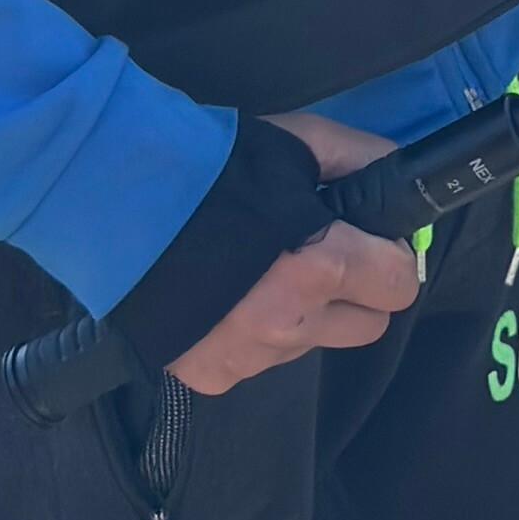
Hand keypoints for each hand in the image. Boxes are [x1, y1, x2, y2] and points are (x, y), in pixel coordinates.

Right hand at [167, 113, 418, 394]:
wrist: (114, 203)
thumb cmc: (209, 169)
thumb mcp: (298, 144)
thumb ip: (363, 162)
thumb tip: (404, 181)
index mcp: (320, 266)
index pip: (400, 286)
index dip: (388, 257)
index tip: (368, 243)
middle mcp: (290, 323)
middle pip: (367, 325)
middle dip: (354, 291)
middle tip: (317, 255)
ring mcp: (250, 356)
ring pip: (312, 343)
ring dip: (303, 314)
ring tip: (256, 269)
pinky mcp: (214, 375)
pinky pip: (262, 360)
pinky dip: (253, 334)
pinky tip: (225, 296)